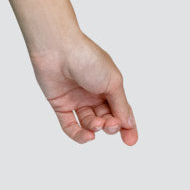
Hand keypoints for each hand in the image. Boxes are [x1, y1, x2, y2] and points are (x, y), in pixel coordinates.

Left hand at [28, 31, 137, 145]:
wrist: (58, 49)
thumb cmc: (88, 59)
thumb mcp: (112, 82)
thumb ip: (121, 105)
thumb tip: (129, 124)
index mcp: (108, 85)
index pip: (120, 110)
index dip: (127, 126)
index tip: (130, 141)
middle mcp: (92, 93)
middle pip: (106, 119)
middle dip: (111, 126)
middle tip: (111, 124)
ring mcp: (76, 99)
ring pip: (89, 124)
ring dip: (95, 128)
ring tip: (98, 124)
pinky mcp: (60, 104)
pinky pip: (70, 125)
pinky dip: (79, 134)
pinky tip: (88, 136)